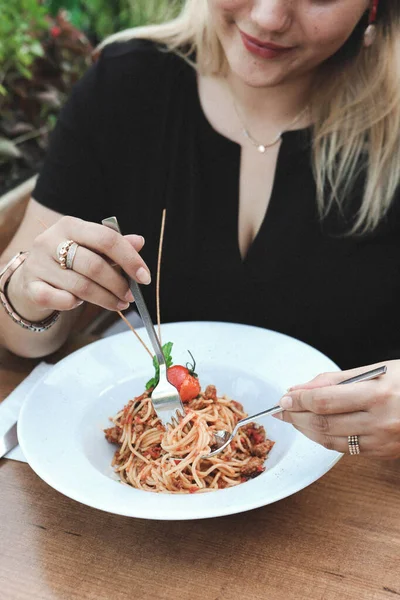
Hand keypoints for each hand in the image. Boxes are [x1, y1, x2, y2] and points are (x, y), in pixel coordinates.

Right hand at [7, 216, 149, 321]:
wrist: (32, 276)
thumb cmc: (69, 260)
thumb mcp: (91, 248)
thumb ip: (115, 245)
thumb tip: (140, 241)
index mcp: (70, 225)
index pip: (106, 239)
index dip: (130, 258)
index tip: (144, 277)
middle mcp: (50, 241)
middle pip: (94, 265)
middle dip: (118, 284)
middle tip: (130, 296)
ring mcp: (38, 264)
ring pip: (81, 286)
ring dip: (105, 299)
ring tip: (118, 304)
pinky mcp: (31, 287)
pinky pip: (59, 300)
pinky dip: (74, 304)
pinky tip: (80, 304)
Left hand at [274, 361, 399, 458]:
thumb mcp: (376, 370)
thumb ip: (336, 380)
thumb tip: (301, 388)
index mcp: (379, 394)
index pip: (324, 401)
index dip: (299, 400)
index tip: (285, 397)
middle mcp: (381, 421)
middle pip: (323, 423)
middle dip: (296, 416)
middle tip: (283, 408)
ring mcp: (383, 441)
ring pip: (330, 441)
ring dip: (306, 430)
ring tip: (293, 418)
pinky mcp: (383, 453)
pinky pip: (345, 450)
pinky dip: (324, 439)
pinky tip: (315, 428)